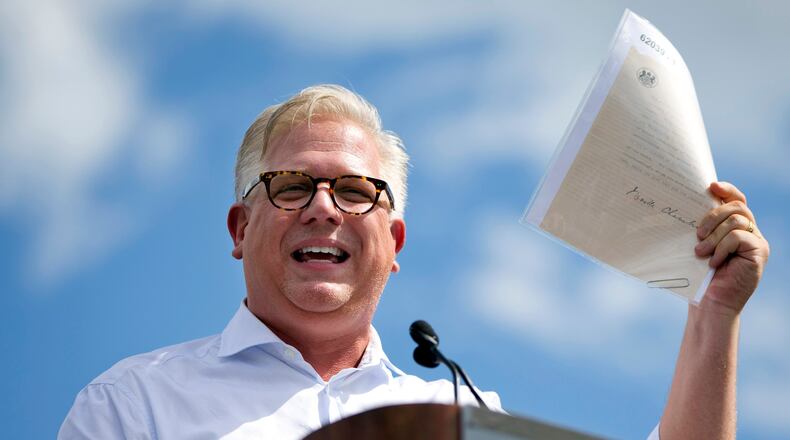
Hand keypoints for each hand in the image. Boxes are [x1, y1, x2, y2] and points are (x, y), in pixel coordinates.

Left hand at [695, 181, 769, 314]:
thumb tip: (687, 202)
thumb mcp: (699, 245)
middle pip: (737, 206)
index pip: (737, 200)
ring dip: (713, 236)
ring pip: (737, 221)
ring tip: (700, 252)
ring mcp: (757, 241)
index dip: (726, 189)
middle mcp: (750, 231)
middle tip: (697, 234)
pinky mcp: (759, 252)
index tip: (710, 186)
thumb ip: (703, 227)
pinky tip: (713, 262)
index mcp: (735, 227)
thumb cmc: (699, 276)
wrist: (710, 304)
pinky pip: (739, 237)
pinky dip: (722, 247)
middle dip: (713, 215)